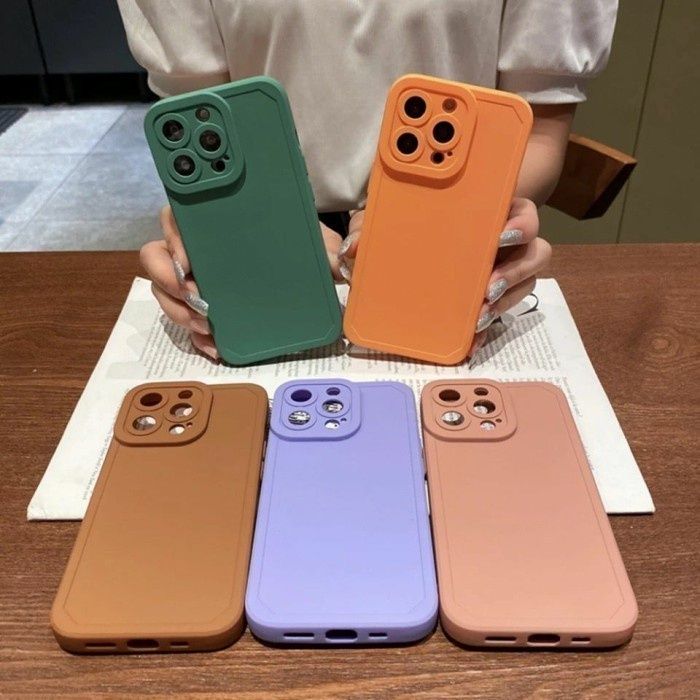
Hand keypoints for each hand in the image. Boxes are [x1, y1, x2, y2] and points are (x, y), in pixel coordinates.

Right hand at [140, 206, 345, 359]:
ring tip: (208, 328)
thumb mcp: (316, 241)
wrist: (303, 266)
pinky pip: (187, 321)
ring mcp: (196, 279)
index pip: (176, 216)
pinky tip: (215, 346)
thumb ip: (329, 245)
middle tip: (195, 299)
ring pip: (166, 292)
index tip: (187, 258)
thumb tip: (346, 256)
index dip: (174, 236)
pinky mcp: (204, 307)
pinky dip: (197, 337)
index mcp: (215, 221)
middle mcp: (197, 249)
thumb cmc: (300, 244)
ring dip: (180, 312)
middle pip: (157, 257)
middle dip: (168, 281)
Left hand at [336, 199, 550, 356]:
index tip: (501, 235)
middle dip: (516, 270)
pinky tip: (470, 343)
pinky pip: (501, 318)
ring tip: (478, 318)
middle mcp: (506, 244)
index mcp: (490, 214)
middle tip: (488, 287)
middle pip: (537, 252)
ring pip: (525, 287)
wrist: (416, 254)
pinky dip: (487, 332)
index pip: (523, 212)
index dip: (521, 223)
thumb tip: (352, 248)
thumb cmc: (413, 226)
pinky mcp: (493, 304)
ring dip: (506, 303)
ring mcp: (504, 275)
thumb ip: (370, 227)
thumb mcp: (390, 222)